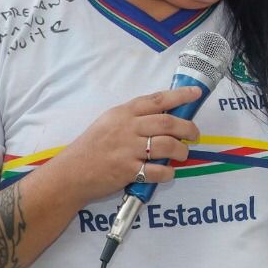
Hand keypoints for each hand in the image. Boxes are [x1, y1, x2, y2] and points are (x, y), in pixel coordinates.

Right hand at [47, 88, 201, 201]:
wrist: (71, 173)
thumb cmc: (92, 146)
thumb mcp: (109, 121)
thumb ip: (133, 116)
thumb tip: (163, 115)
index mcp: (123, 113)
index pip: (157, 100)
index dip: (179, 96)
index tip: (196, 94)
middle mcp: (127, 129)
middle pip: (167, 123)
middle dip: (188, 128)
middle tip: (195, 134)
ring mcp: (128, 150)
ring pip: (167, 146)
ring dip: (181, 150)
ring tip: (183, 154)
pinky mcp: (128, 171)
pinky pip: (157, 171)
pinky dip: (168, 172)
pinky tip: (168, 172)